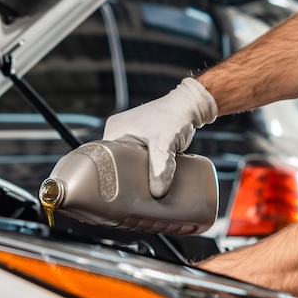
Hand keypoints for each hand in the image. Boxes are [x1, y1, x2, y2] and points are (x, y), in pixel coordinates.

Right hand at [103, 77, 217, 197]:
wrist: (191, 105)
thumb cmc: (174, 116)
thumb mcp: (164, 144)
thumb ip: (160, 169)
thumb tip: (157, 192)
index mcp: (114, 130)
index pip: (106, 160)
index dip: (115, 175)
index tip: (125, 190)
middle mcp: (119, 132)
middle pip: (119, 163)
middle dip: (129, 175)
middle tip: (138, 190)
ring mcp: (131, 136)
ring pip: (131, 162)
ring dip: (141, 171)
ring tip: (146, 184)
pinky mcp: (144, 140)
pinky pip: (141, 158)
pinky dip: (148, 166)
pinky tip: (154, 176)